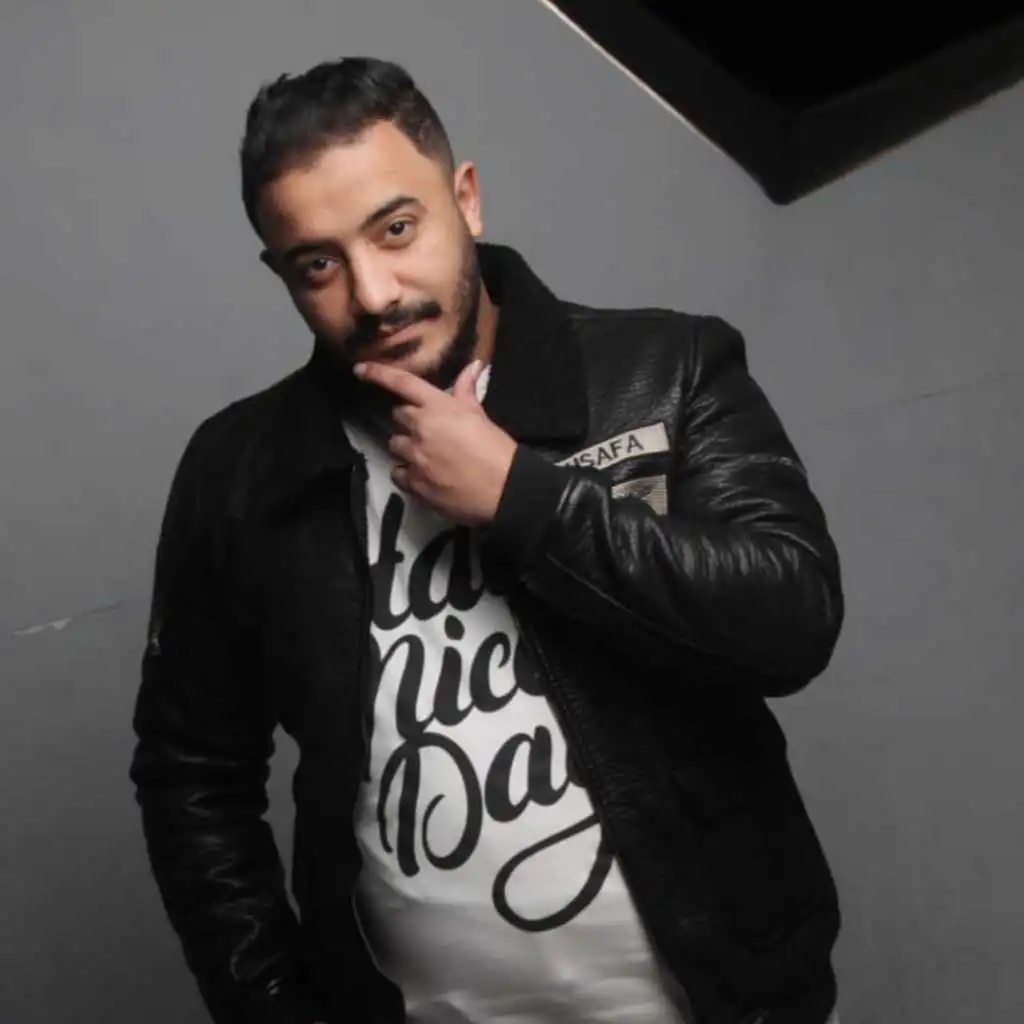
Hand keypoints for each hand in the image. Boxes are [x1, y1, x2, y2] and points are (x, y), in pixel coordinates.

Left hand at [353, 358, 517, 525]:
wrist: (503, 489)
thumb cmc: (495, 449)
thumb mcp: (480, 414)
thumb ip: (467, 390)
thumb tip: (473, 365)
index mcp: (437, 407)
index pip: (402, 383)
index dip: (378, 373)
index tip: (360, 369)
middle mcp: (420, 428)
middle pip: (398, 416)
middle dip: (409, 420)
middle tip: (428, 429)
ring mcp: (414, 457)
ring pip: (395, 445)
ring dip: (406, 447)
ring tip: (426, 455)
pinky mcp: (414, 483)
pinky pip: (398, 474)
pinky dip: (406, 473)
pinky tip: (423, 476)